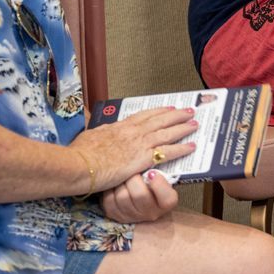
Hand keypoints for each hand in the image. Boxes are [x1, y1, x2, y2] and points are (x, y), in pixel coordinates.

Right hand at [69, 106, 197, 190]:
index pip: (144, 116)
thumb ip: (100, 133)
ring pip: (167, 132)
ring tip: (195, 124)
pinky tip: (191, 147)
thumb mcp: (90, 137)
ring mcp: (139, 144)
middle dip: (176, 115)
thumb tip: (103, 131)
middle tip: (189, 111)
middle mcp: (132, 132)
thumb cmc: (79, 154)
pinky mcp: (143, 158)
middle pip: (160, 120)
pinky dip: (181, 148)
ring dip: (183, 128)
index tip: (168, 108)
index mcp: (119, 126)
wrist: (78, 165)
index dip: (158, 111)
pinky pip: (168, 152)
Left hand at [99, 168, 178, 222]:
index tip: (152, 173)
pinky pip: (109, 200)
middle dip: (134, 178)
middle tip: (133, 170)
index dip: (159, 185)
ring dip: (121, 182)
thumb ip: (163, 168)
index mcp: (167, 203)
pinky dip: (110, 189)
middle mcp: (151, 213)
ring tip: (124, 176)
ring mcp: (132, 216)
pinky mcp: (115, 215)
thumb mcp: (163, 175)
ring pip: (122, 197)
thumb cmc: (152, 180)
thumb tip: (159, 154)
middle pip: (140, 195)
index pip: (167, 199)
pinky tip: (115, 184)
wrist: (139, 198)